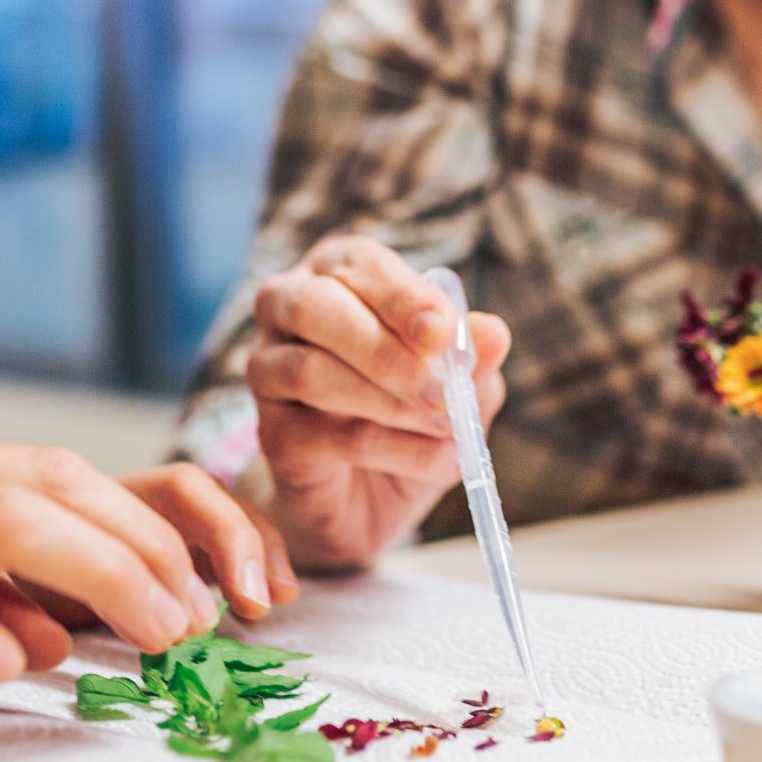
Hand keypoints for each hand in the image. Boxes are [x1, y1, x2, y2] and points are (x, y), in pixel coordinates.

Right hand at [0, 396, 282, 743]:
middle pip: (56, 479)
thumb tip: (64, 628)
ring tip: (163, 633)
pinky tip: (21, 669)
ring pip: (8, 520)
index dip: (153, 520)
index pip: (60, 465)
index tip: (210, 577)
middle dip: (152, 546)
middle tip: (205, 614)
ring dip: (106, 576)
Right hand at [246, 236, 511, 572]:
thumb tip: (493, 334)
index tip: (441, 331)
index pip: (362, 264)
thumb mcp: (462, 383)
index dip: (403, 296)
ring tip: (445, 425)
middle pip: (314, 306)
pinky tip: (430, 460)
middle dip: (385, 351)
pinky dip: (389, 449)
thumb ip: (473, 356)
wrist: (376, 497)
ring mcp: (268, 368)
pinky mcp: (271, 431)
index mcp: (341, 273)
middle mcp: (289, 307)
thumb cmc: (416, 415)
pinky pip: (321, 434)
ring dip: (388, 403)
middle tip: (441, 390)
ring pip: (309, 371)